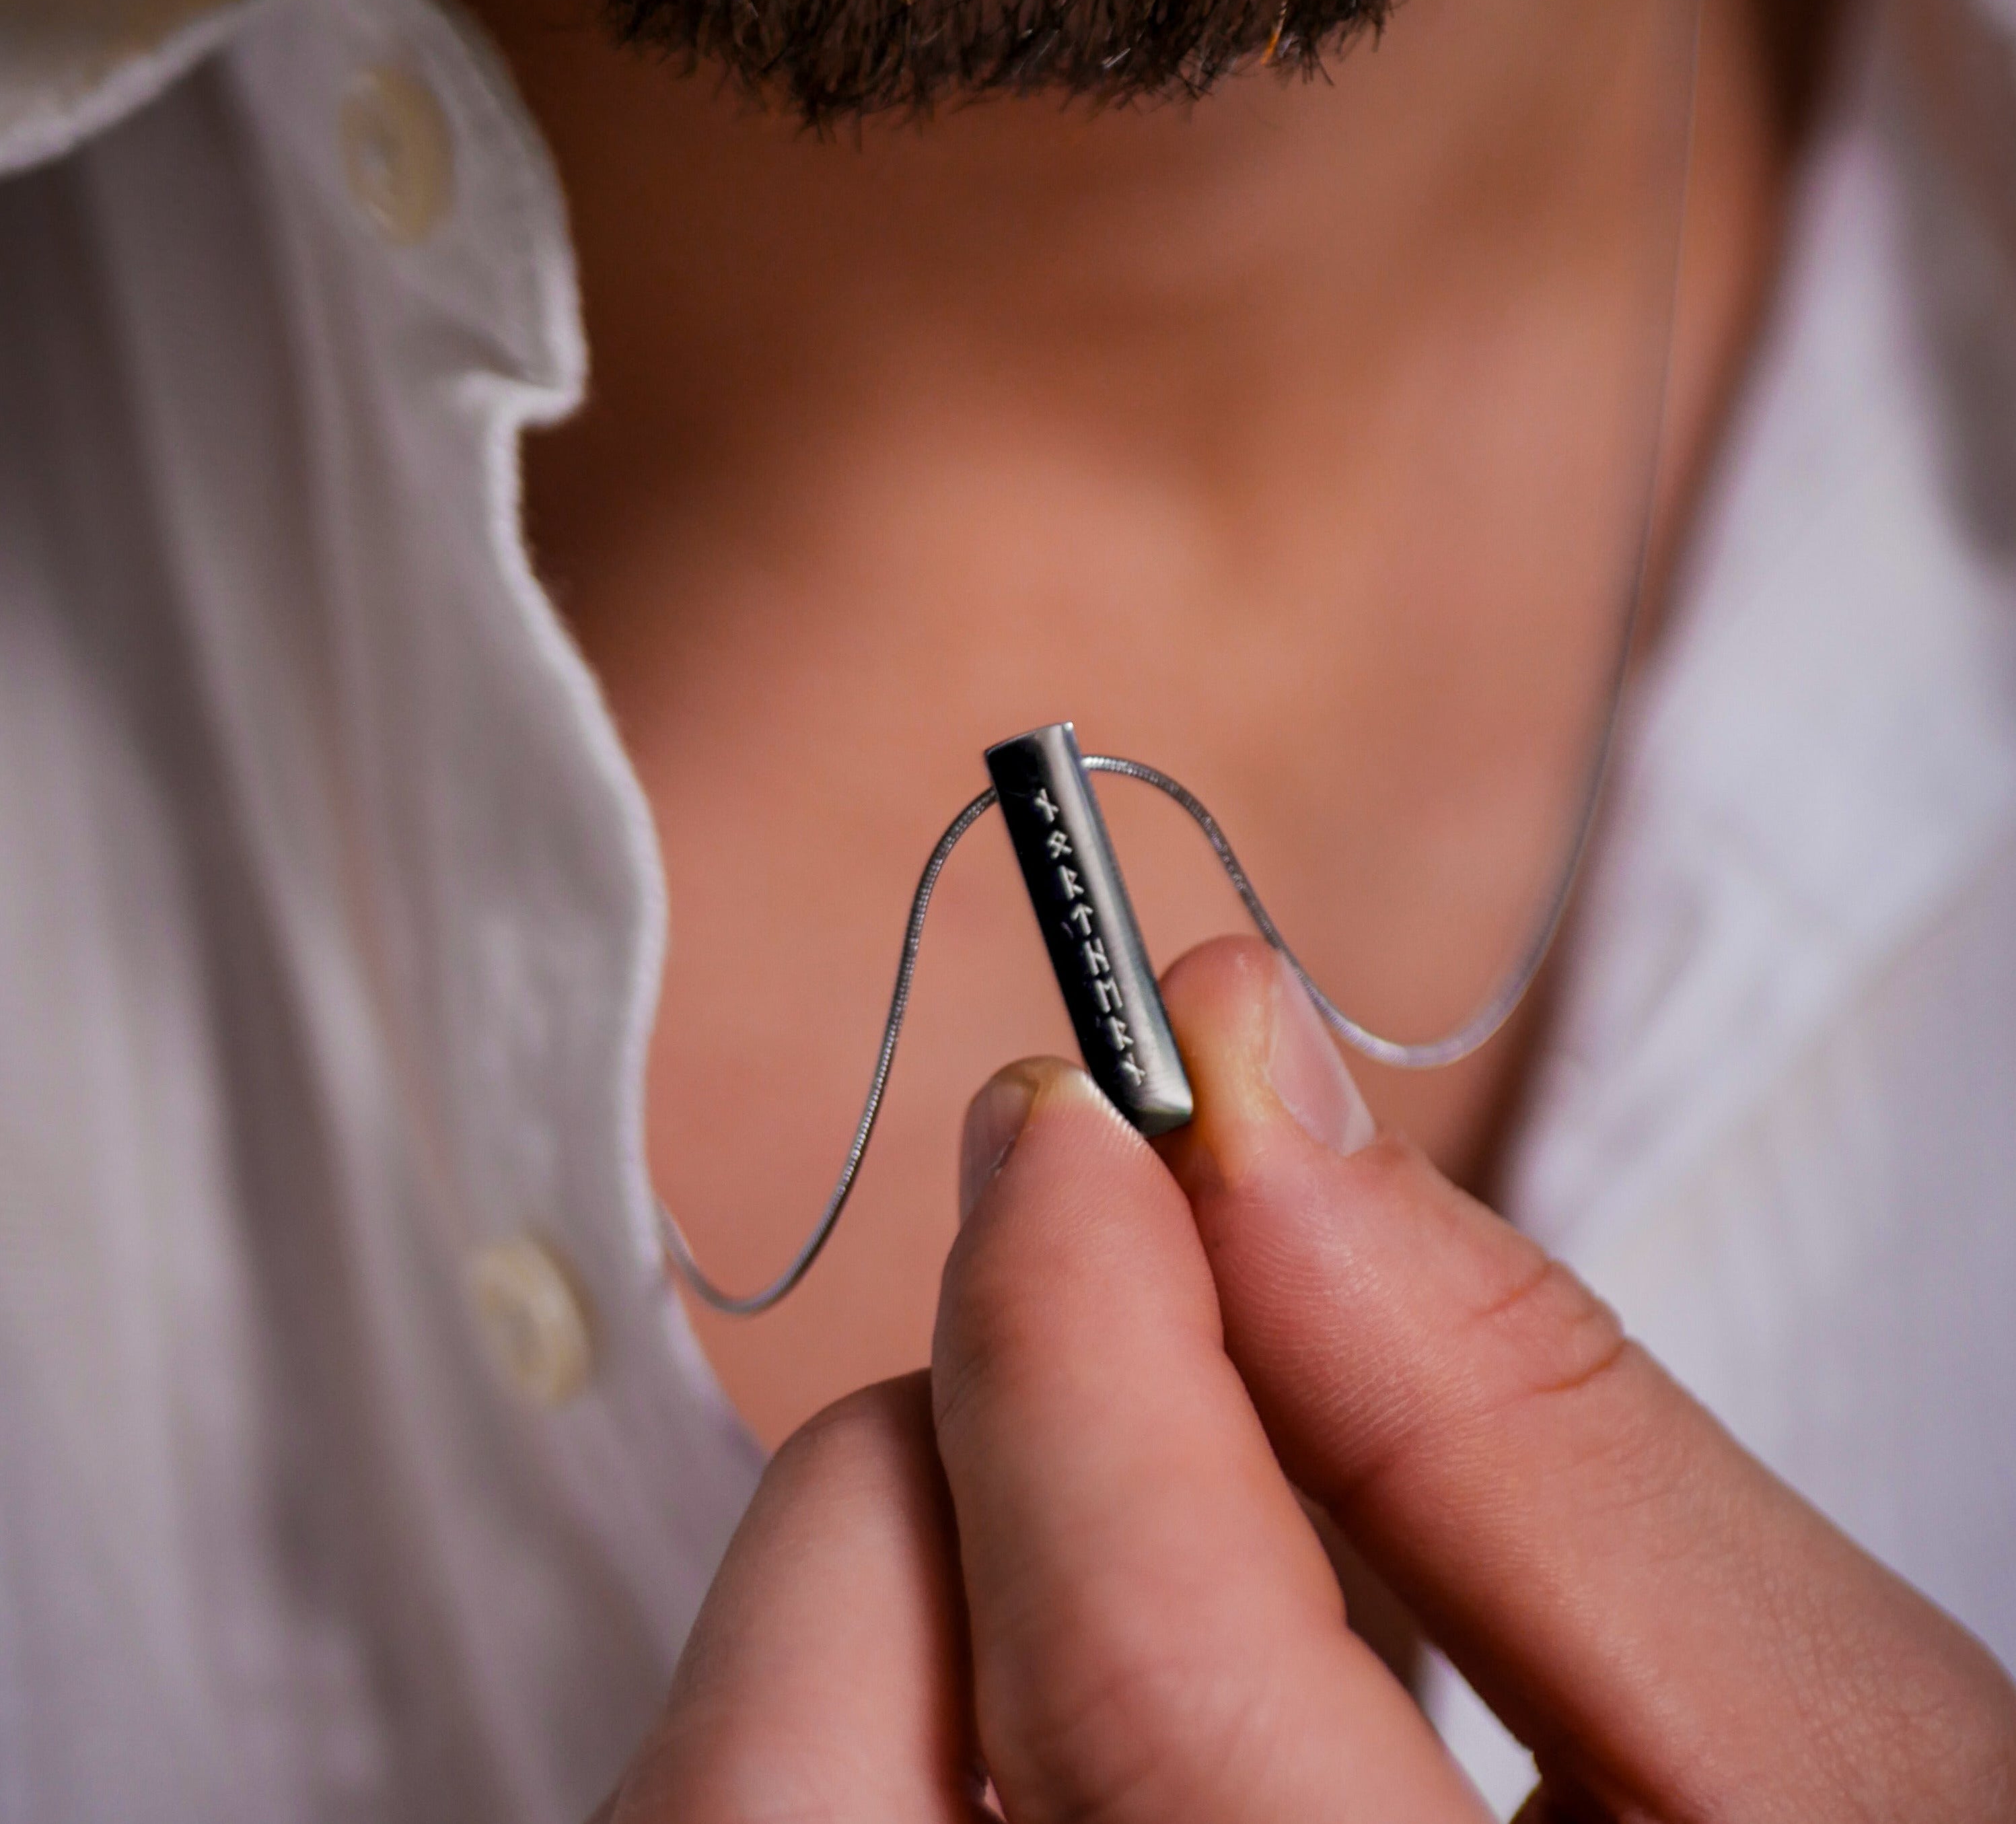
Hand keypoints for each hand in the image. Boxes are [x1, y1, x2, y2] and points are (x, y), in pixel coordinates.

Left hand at [602, 937, 2015, 1821]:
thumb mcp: (1825, 1748)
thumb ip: (1525, 1424)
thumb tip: (1254, 1101)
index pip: (1132, 1682)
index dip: (1073, 1325)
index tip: (1083, 1108)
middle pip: (801, 1773)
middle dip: (949, 1456)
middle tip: (1108, 1308)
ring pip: (751, 1800)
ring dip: (917, 1582)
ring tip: (1144, 1503)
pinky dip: (906, 1705)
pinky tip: (1101, 1673)